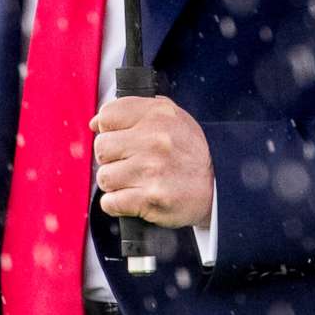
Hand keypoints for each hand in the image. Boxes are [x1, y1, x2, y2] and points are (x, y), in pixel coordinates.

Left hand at [92, 94, 213, 227]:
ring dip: (115, 183)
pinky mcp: (149, 198)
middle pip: (101, 147)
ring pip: (104, 177)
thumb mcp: (171, 117)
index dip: (108, 129)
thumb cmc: (190, 153)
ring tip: (133, 181)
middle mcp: (154, 140)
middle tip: (128, 163)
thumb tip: (95, 122)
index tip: (119, 138)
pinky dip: (116, 203)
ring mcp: (151, 170)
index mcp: (158, 115)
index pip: (107, 115)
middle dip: (111, 158)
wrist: (219, 186)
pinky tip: (132, 197)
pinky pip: (110, 202)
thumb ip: (134, 111)